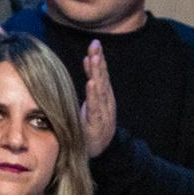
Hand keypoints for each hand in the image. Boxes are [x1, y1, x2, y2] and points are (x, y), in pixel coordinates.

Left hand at [80, 40, 116, 157]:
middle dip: (99, 61)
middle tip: (95, 45)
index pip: (101, 74)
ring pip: (100, 90)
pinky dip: (94, 95)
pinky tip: (91, 84)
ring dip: (97, 74)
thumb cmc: (93, 123)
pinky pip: (95, 107)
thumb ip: (91, 80)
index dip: (98, 59)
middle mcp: (105, 102)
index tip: (94, 44)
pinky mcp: (97, 123)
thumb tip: (88, 58)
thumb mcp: (92, 100)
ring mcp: (103, 112)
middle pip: (102, 78)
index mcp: (103, 96)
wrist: (102, 150)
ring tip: (94, 59)